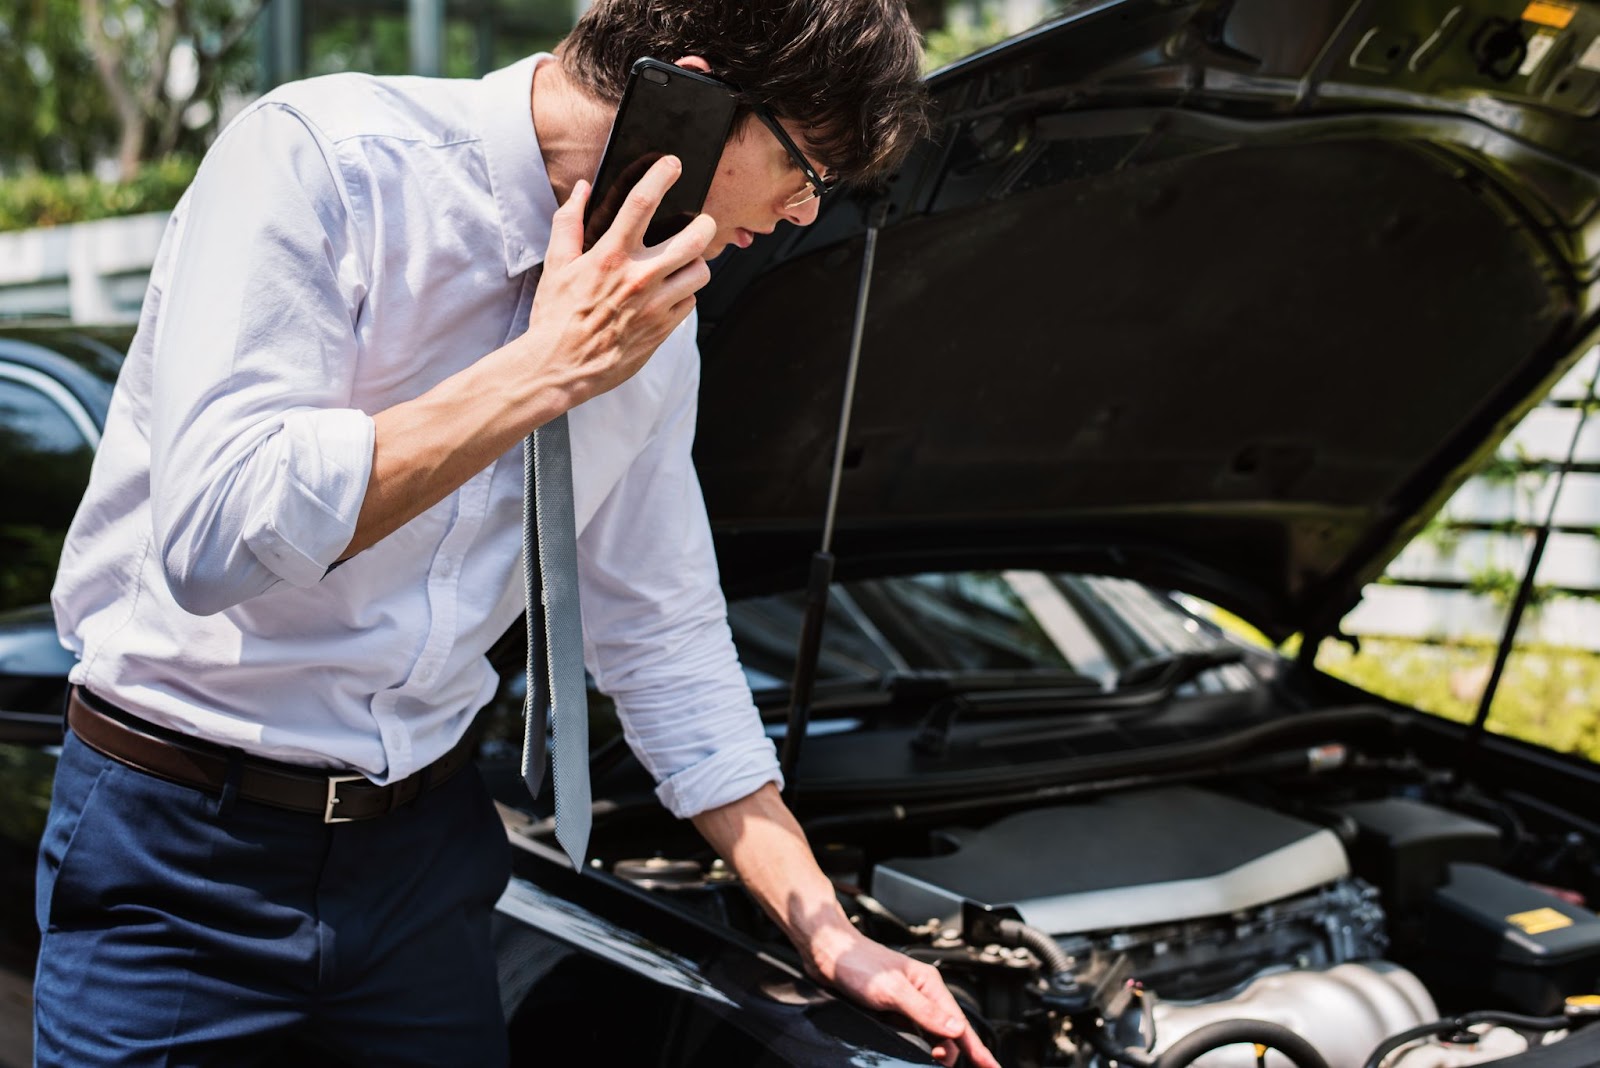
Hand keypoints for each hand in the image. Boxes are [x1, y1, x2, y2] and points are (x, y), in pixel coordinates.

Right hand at [522, 154, 714, 406]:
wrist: (560, 366)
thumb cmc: (555, 315)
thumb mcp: (556, 264)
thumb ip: (569, 222)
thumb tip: (581, 189)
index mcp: (610, 256)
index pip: (642, 203)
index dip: (661, 176)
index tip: (672, 164)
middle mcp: (639, 278)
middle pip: (694, 238)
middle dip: (705, 224)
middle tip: (700, 222)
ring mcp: (655, 305)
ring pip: (700, 272)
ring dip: (696, 263)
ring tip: (683, 263)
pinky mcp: (663, 330)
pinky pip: (691, 303)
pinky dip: (684, 294)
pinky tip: (668, 294)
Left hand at [807, 927, 1000, 1067]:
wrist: (827, 952)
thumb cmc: (857, 961)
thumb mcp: (893, 990)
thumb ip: (925, 1011)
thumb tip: (954, 1029)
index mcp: (929, 984)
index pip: (959, 1023)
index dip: (977, 1049)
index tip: (991, 1067)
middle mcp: (921, 992)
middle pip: (947, 1032)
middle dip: (948, 1053)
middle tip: (938, 1066)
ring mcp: (906, 1001)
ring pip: (929, 1033)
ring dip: (931, 1048)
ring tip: (930, 1060)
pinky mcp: (890, 1007)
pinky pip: (910, 1031)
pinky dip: (914, 1043)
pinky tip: (912, 1048)